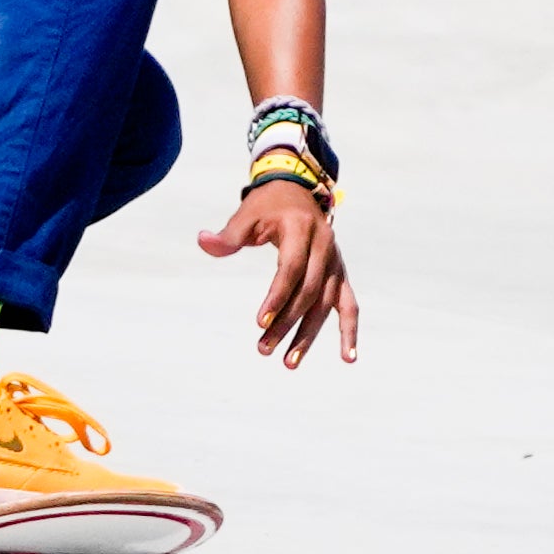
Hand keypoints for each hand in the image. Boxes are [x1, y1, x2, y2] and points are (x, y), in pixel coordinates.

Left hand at [197, 180, 358, 367]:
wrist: (298, 191)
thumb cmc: (267, 205)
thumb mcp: (247, 213)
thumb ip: (229, 234)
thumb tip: (203, 241)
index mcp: (301, 230)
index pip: (292, 269)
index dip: (277, 296)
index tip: (259, 322)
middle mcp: (325, 247)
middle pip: (309, 292)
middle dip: (287, 322)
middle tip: (263, 348)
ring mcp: (336, 262)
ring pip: (327, 304)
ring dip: (309, 335)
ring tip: (289, 363)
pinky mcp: (340, 274)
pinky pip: (348, 305)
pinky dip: (349, 331)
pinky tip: (347, 358)